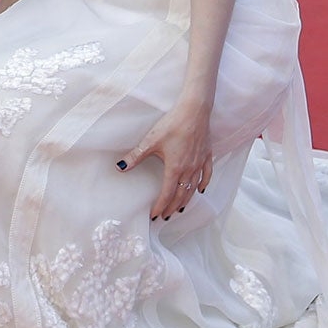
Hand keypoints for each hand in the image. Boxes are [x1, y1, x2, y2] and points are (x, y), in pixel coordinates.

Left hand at [122, 98, 213, 219]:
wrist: (194, 110)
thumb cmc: (173, 124)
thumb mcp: (150, 140)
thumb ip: (135, 156)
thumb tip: (120, 167)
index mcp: (175, 168)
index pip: (167, 194)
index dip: (160, 206)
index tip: (155, 216)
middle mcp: (189, 169)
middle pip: (181, 195)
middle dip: (172, 207)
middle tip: (166, 216)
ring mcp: (199, 163)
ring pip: (193, 188)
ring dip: (186, 200)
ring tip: (179, 208)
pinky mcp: (207, 155)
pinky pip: (207, 174)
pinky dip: (203, 184)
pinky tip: (201, 189)